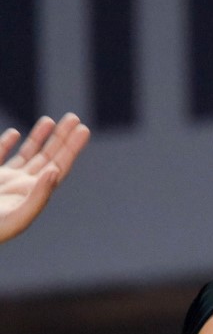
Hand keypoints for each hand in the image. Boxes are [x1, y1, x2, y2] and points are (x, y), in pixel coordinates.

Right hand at [0, 114, 90, 243]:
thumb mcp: (19, 215)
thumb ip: (39, 194)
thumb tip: (55, 171)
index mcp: (35, 194)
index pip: (60, 166)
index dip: (72, 148)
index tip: (83, 129)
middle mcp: (24, 186)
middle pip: (48, 157)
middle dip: (61, 138)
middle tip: (74, 117)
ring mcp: (5, 180)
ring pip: (26, 155)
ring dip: (39, 138)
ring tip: (50, 120)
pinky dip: (7, 144)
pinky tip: (15, 133)